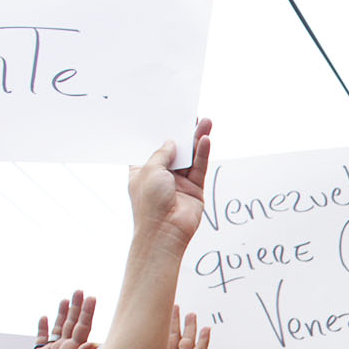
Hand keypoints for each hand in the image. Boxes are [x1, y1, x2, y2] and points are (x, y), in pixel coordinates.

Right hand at [22, 291, 96, 348]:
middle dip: (76, 308)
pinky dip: (43, 327)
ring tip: (66, 299)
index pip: (83, 328)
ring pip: (59, 327)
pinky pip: (41, 338)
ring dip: (62, 314)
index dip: (87, 313)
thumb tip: (94, 343)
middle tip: (79, 291)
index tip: (92, 297)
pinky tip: (44, 317)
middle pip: (73, 324)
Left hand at [128, 118, 212, 250]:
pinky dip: (203, 154)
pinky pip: (200, 167)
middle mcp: (161, 175)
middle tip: (192, 117)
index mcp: (143, 171)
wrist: (165, 232)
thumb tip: (172, 142)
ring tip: (205, 122)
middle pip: (175, 150)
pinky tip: (206, 140)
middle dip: (183, 134)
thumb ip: (162, 153)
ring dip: (197, 140)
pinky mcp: (194, 189)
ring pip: (190, 157)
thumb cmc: (149, 204)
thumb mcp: (149, 170)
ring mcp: (179, 182)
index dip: (160, 133)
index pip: (153, 147)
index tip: (167, 117)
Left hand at [155, 306, 210, 348]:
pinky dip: (204, 340)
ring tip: (191, 313)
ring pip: (187, 340)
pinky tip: (207, 329)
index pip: (153, 339)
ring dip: (189, 327)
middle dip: (171, 320)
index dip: (152, 326)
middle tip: (171, 304)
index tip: (149, 311)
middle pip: (172, 335)